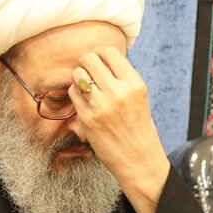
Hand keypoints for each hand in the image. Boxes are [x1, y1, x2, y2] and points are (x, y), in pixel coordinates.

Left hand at [68, 46, 170, 212]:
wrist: (139, 160)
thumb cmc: (139, 128)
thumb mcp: (139, 98)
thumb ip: (122, 79)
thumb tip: (100, 59)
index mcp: (135, 84)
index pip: (109, 52)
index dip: (99, 53)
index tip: (99, 62)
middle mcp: (119, 92)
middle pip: (89, 58)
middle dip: (86, 63)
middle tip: (88, 73)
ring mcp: (102, 105)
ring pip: (78, 74)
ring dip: (78, 78)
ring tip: (86, 89)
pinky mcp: (88, 118)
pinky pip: (73, 93)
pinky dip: (76, 94)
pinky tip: (84, 103)